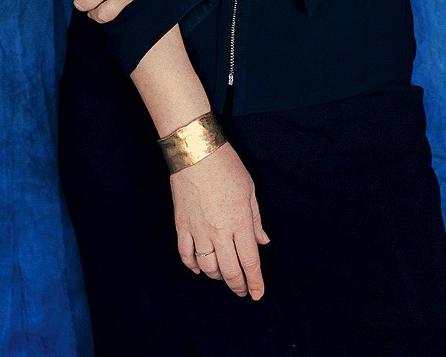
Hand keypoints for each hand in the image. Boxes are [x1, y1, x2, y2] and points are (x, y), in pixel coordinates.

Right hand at [170, 141, 271, 299]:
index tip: (257, 293)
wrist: (196, 151)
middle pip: (229, 271)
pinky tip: (200, 269)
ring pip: (207, 267)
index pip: (250, 261)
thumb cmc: (226, 166)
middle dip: (238, 285)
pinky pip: (186, 255)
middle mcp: (219, 232)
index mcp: (240, 222)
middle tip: (243, 291)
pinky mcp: (182, 226)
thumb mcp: (249, 189)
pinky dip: (193, 267)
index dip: (255, 281)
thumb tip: (262, 241)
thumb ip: (256, 219)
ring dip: (217, 277)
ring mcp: (198, 231)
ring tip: (224, 276)